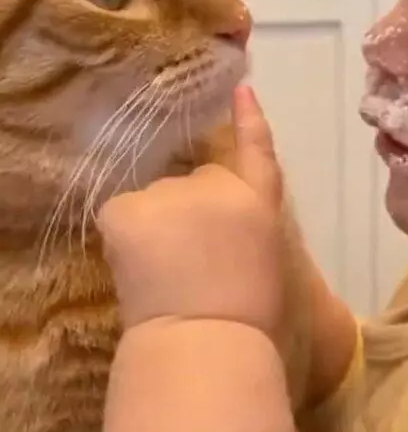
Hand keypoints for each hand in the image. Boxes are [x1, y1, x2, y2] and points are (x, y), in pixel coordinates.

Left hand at [97, 86, 284, 336]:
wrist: (208, 340)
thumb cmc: (247, 319)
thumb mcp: (264, 264)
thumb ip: (241, 232)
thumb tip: (211, 230)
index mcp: (257, 203)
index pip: (257, 153)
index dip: (249, 120)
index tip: (242, 91)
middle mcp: (215, 185)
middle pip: (193, 184)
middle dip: (188, 215)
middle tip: (188, 264)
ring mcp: (168, 192)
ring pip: (154, 202)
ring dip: (155, 228)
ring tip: (165, 276)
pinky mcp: (127, 208)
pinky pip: (120, 214)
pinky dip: (123, 237)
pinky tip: (137, 268)